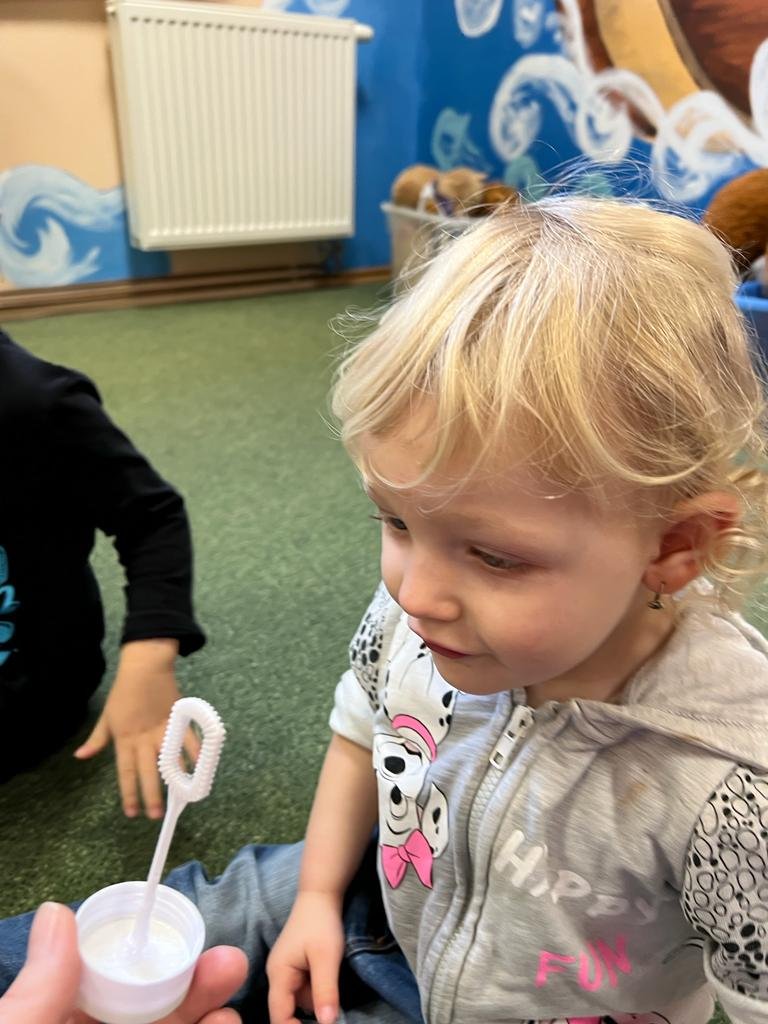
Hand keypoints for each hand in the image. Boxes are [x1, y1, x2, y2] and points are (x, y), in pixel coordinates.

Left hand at [0, 902, 247, 1023]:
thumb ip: (35, 994)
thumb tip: (56, 913)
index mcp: (54, 1022)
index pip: (98, 986)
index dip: (138, 957)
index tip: (173, 936)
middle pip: (147, 1008)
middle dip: (192, 982)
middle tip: (229, 961)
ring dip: (208, 1011)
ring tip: (232, 1003)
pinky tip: (225, 1023)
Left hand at [74, 638, 199, 818]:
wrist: (145, 667)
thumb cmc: (124, 693)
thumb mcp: (106, 718)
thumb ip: (97, 740)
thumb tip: (81, 756)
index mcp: (125, 740)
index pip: (126, 773)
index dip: (129, 794)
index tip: (132, 813)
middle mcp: (144, 739)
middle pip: (148, 772)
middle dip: (152, 796)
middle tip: (156, 815)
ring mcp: (163, 730)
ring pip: (171, 760)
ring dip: (177, 780)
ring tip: (182, 797)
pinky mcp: (178, 720)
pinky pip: (189, 740)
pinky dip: (196, 754)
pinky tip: (201, 767)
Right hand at [266, 891, 343, 1023]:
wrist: (321, 894)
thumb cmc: (321, 923)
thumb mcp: (326, 958)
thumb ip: (325, 991)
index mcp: (278, 974)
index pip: (279, 1016)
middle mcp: (277, 975)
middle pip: (289, 1008)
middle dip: (308, 1014)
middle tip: (328, 1008)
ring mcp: (286, 970)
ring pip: (299, 999)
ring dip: (316, 999)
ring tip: (330, 980)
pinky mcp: (295, 965)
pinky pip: (304, 987)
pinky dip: (317, 988)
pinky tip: (328, 975)